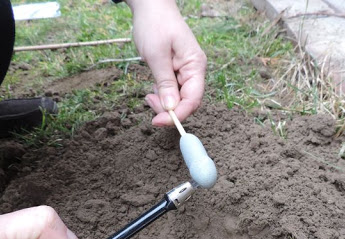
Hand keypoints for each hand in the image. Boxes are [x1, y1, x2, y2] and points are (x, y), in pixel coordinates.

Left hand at [127, 0, 206, 125]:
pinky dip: (162, 94)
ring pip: (178, 99)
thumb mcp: (157, 55)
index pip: (193, 99)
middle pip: (187, 102)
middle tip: (149, 102)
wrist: (150, 5)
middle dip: (168, 109)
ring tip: (149, 93)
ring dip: (163, 102)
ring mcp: (185, 72)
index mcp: (195, 65)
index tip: (158, 121)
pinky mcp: (176, 72)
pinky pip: (172, 91)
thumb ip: (165, 83)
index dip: (178, 114)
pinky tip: (153, 88)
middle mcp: (194, 71)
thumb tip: (171, 108)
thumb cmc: (155, 24)